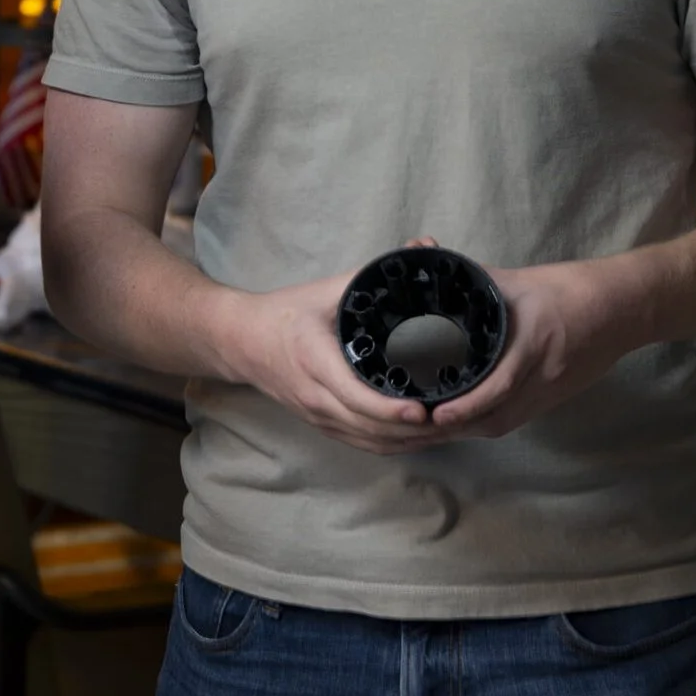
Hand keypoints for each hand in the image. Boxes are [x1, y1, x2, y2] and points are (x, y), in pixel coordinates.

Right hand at [217, 269, 438, 455]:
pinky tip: (421, 435)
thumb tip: (420, 251)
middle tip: (455, 419)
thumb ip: (369, 275)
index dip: (389, 409)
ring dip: (410, 441)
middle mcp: (315, 397)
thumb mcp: (323, 291)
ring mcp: (318, 417)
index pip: (354, 396)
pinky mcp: (322, 425)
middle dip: (414, 429)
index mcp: (313, 361)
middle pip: (369, 427)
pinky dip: (395, 444)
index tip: (423, 409)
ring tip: (448, 429)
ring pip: (370, 442)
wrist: (240, 341)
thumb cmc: (283, 314)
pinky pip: (363, 443)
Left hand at [411, 256, 640, 442]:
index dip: (467, 405)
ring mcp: (550, 392)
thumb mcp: (518, 281)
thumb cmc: (570, 288)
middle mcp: (543, 375)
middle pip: (497, 417)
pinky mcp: (553, 398)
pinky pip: (515, 419)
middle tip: (417, 424)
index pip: (500, 383)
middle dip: (456, 426)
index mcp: (533, 342)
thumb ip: (473, 279)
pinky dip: (485, 422)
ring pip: (504, 423)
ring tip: (429, 429)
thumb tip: (426, 259)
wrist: (624, 306)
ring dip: (467, 430)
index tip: (435, 414)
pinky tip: (461, 422)